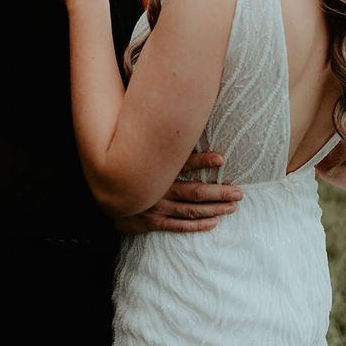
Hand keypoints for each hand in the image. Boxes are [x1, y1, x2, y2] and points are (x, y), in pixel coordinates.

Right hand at [113, 153, 242, 233]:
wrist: (106, 192)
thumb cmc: (130, 168)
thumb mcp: (142, 153)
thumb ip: (160, 142)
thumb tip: (180, 119)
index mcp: (157, 170)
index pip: (182, 163)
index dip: (202, 161)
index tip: (222, 158)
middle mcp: (158, 190)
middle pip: (195, 192)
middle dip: (219, 192)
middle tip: (239, 192)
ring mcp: (156, 208)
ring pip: (191, 210)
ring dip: (214, 209)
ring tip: (232, 207)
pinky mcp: (152, 222)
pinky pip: (178, 226)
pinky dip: (197, 225)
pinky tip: (214, 222)